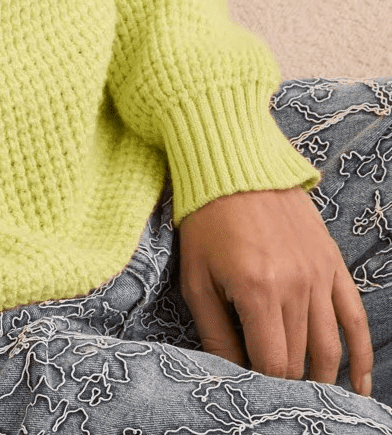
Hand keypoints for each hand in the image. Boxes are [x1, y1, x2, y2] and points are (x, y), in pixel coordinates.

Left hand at [177, 186, 373, 396]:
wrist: (233, 161)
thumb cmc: (206, 219)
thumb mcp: (196, 277)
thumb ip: (215, 332)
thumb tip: (230, 375)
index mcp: (258, 291)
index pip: (271, 364)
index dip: (261, 385)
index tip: (249, 389)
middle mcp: (295, 285)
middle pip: (299, 358)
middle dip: (285, 380)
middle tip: (270, 389)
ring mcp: (319, 274)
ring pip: (328, 346)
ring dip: (320, 376)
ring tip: (308, 395)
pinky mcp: (331, 262)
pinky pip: (354, 317)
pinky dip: (361, 355)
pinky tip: (357, 384)